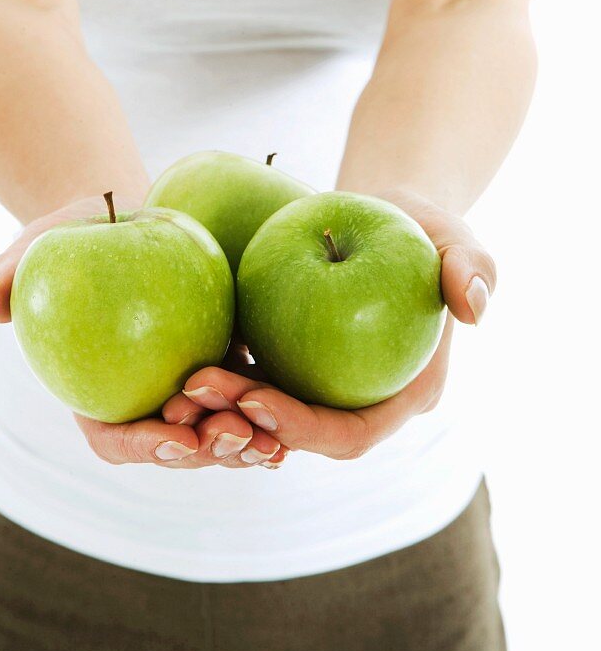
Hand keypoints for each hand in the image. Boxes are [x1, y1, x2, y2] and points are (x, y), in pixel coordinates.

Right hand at [0, 196, 284, 469]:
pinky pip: (253, 398)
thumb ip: (8, 271)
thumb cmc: (80, 227)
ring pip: (220, 434)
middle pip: (176, 446)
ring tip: (274, 443)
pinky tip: (296, 417)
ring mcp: (191, 389)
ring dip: (247, 445)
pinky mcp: (229, 364)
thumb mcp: (43, 240)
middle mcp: (148, 400)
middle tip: (237, 437)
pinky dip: (272, 414)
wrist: (135, 210)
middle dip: (207, 452)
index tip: (174, 435)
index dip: (142, 445)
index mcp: (101, 389)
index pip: (115, 436)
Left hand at [163, 190, 495, 461]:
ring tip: (176, 382)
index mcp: (401, 394)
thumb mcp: (455, 237)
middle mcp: (357, 403)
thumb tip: (474, 307)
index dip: (302, 429)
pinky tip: (176, 357)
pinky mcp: (286, 363)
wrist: (385, 215)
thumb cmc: (423, 227)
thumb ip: (471, 267)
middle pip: (297, 435)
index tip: (255, 399)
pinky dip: (215, 376)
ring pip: (262, 416)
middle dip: (243, 425)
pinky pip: (246, 379)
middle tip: (196, 389)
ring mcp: (318, 387)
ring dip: (218, 409)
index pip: (352, 434)